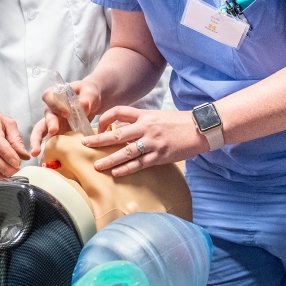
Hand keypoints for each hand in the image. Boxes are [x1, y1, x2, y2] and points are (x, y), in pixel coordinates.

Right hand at [30, 79, 100, 154]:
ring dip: (37, 142)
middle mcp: (51, 110)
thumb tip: (84, 104)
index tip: (67, 112)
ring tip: (36, 152)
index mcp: (56, 95)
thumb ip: (87, 97)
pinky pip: (49, 143)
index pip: (49, 97)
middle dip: (48, 124)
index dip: (56, 104)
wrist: (91, 103)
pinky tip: (45, 161)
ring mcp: (52, 123)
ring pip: (40, 132)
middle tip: (54, 131)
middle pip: (44, 116)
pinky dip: (46, 152)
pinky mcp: (57, 135)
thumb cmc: (88, 94)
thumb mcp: (90, 91)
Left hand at [81, 107, 208, 176]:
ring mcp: (152, 142)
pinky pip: (139, 164)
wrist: (200, 128)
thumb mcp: (157, 117)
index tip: (97, 127)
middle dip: (98, 140)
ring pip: (126, 152)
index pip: (118, 112)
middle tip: (84, 145)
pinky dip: (126, 169)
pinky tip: (116, 173)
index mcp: (144, 115)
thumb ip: (138, 122)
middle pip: (117, 134)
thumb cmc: (178, 123)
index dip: (105, 118)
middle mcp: (146, 127)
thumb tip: (120, 130)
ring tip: (97, 165)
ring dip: (109, 159)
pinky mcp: (160, 156)